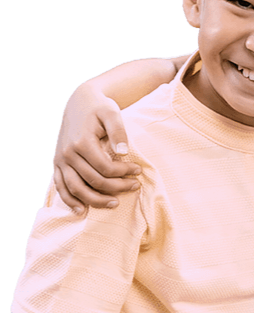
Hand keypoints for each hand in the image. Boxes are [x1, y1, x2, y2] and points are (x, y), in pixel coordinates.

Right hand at [52, 90, 139, 212]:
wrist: (78, 102)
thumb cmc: (98, 108)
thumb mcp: (112, 113)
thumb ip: (119, 132)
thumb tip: (124, 153)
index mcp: (82, 142)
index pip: (105, 167)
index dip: (124, 173)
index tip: (138, 170)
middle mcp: (67, 154)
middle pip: (93, 180)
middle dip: (117, 187)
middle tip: (135, 186)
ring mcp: (60, 161)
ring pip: (76, 189)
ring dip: (96, 200)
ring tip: (115, 204)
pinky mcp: (57, 164)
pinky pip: (60, 186)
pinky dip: (70, 200)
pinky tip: (81, 210)